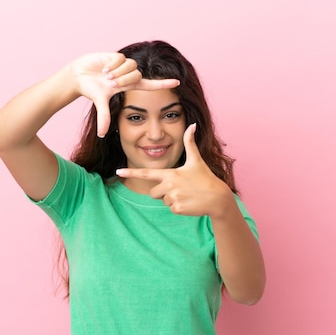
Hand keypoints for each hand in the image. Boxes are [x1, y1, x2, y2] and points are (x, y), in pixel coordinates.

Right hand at [70, 53, 179, 136]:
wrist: (79, 76)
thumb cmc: (91, 89)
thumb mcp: (100, 103)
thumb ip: (104, 117)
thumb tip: (102, 135)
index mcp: (129, 86)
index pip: (151, 85)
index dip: (163, 84)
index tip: (178, 82)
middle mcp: (128, 74)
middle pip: (137, 75)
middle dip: (123, 81)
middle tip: (110, 84)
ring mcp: (123, 64)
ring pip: (130, 66)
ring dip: (117, 73)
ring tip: (106, 76)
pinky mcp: (116, 55)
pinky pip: (120, 59)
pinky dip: (112, 65)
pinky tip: (103, 68)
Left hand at [116, 124, 234, 216]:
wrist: (217, 198)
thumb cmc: (205, 178)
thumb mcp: (196, 160)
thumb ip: (190, 143)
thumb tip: (192, 125)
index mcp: (170, 173)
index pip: (146, 173)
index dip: (131, 172)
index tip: (118, 171)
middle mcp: (169, 185)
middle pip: (153, 192)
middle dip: (162, 192)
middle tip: (179, 188)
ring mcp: (173, 198)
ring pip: (163, 201)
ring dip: (172, 199)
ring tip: (186, 194)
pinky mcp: (177, 208)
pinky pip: (171, 209)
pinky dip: (179, 207)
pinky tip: (189, 202)